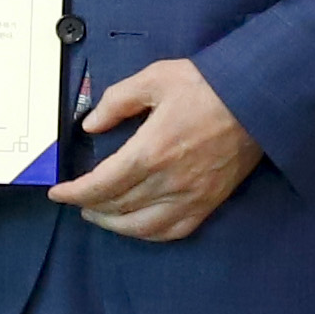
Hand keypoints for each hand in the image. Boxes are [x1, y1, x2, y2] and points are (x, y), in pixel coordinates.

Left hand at [50, 58, 261, 241]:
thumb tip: (90, 125)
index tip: (58, 193)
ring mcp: (191, 196)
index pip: (102, 184)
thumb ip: (117, 102)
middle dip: (89, 205)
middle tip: (76, 198)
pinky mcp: (209, 203)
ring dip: (114, 225)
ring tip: (98, 214)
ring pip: (142, 226)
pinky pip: (173, 231)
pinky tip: (137, 226)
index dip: (74, 192)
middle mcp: (169, 181)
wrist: (257, 99)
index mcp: (151, 150)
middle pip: (118, 206)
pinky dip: (148, 234)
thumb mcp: (154, 79)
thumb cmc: (205, 85)